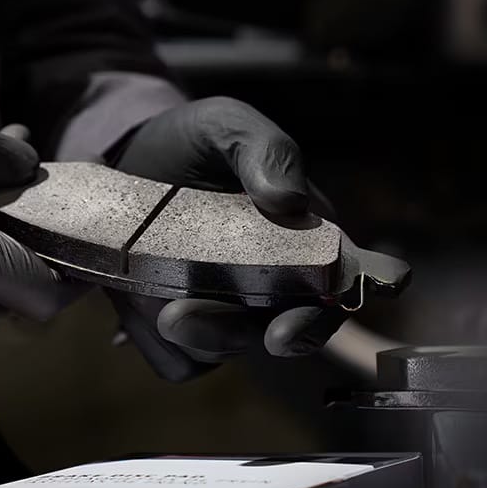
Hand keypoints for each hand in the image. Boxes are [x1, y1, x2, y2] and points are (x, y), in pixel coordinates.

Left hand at [111, 96, 347, 378]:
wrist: (119, 164)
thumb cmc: (191, 144)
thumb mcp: (225, 125)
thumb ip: (266, 150)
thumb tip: (291, 202)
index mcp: (308, 240)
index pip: (359, 275)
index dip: (367, 289)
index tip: (344, 296)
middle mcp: (278, 287)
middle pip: (302, 330)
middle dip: (289, 335)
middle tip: (273, 332)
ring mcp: (229, 315)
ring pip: (235, 349)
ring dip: (210, 337)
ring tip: (170, 312)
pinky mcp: (180, 335)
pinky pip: (182, 362)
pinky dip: (164, 346)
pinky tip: (142, 310)